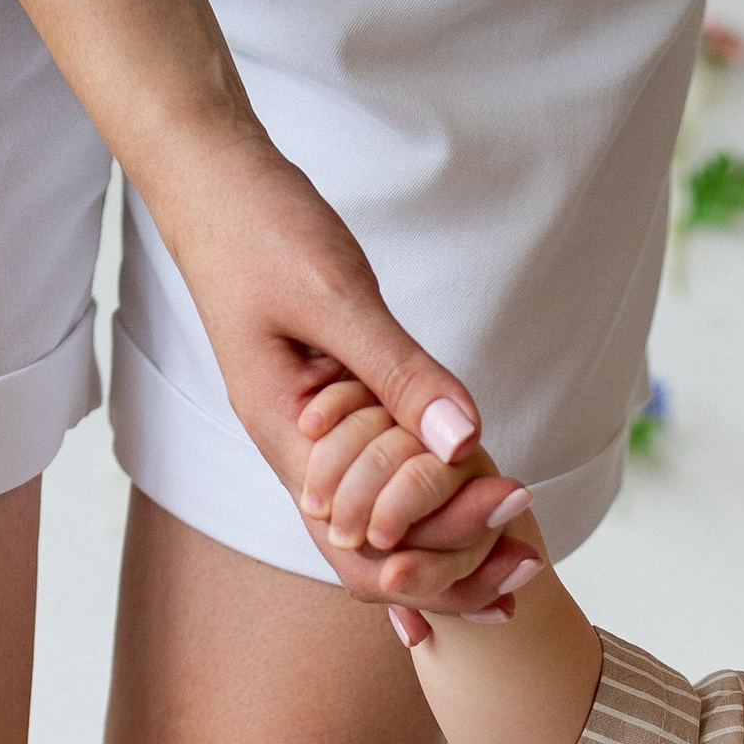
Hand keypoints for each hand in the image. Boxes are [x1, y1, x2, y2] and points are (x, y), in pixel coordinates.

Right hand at [149, 125, 531, 610]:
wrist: (212, 180)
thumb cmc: (258, 227)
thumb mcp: (334, 296)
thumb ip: (398, 371)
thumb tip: (465, 442)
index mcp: (288, 440)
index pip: (363, 553)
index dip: (440, 563)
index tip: (515, 533)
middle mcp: (299, 451)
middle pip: (378, 552)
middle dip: (455, 560)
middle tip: (531, 555)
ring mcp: (313, 430)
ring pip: (382, 513)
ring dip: (448, 526)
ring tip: (517, 524)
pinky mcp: (331, 399)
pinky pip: (383, 463)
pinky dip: (430, 481)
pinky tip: (477, 479)